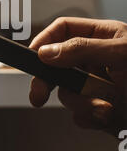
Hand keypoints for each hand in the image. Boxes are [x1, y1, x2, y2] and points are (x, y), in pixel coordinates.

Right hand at [29, 17, 126, 135]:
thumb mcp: (122, 53)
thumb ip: (82, 49)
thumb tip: (47, 52)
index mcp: (101, 37)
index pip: (62, 31)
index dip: (44, 41)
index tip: (33, 58)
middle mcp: (96, 61)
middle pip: (57, 66)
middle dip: (49, 82)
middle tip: (39, 95)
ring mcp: (98, 86)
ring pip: (69, 94)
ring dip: (83, 104)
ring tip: (106, 107)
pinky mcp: (102, 109)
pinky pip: (82, 115)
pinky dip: (92, 118)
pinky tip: (109, 116)